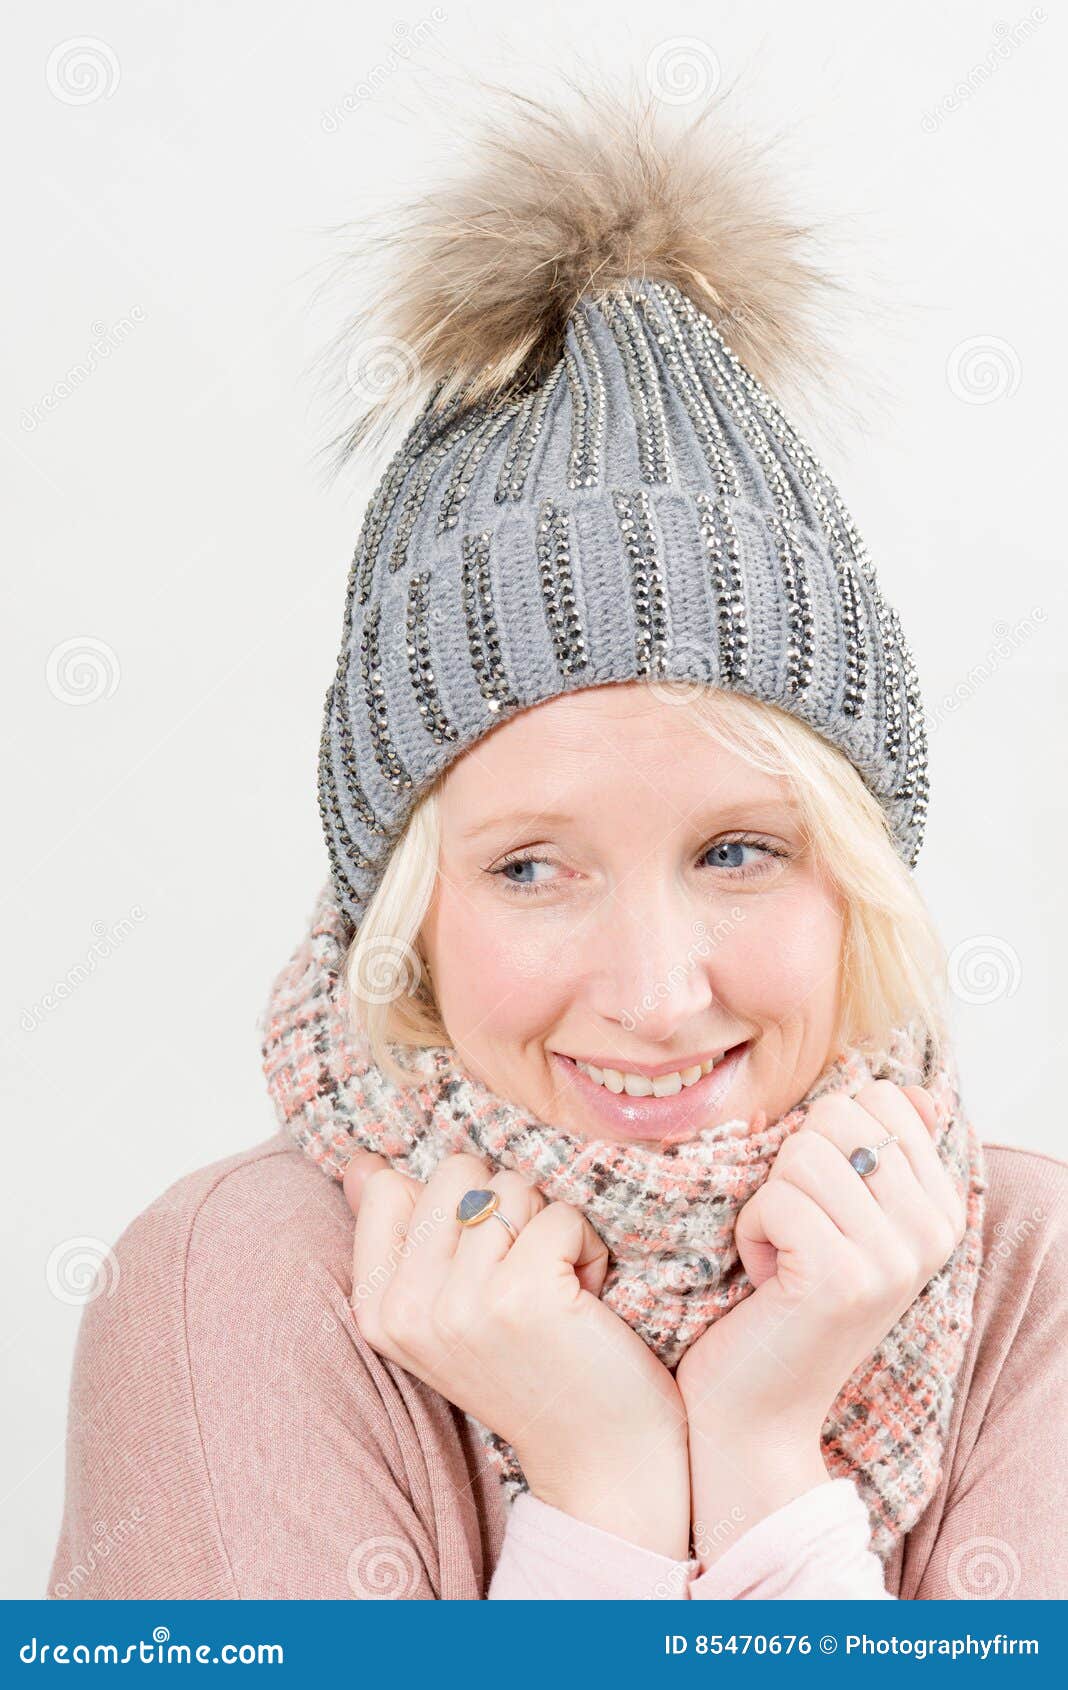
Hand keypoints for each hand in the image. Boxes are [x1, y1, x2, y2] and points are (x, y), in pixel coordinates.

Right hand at [344, 1148, 690, 1557]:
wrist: (598, 1462)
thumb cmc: (528, 1371)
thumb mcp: (442, 1313)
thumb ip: (401, 1238)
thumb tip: (361, 1164)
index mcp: (377, 1309)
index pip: (389, 1187)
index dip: (452, 1205)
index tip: (476, 1262)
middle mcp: (409, 1307)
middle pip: (456, 1170)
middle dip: (506, 1206)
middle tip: (523, 1273)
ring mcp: (463, 1302)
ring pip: (513, 1187)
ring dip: (550, 1229)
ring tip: (555, 1292)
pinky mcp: (524, 1295)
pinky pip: (561, 1214)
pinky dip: (587, 1247)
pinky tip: (583, 1301)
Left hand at [675, 1081, 966, 1567]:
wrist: (758, 1412)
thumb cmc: (785, 1302)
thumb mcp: (846, 1221)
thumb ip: (878, 1155)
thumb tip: (913, 1090)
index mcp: (942, 1207)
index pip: (881, 1098)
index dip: (824, 1137)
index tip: (824, 1205)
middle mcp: (933, 1230)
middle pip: (836, 1116)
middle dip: (792, 1166)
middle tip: (797, 1234)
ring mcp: (893, 1257)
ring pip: (801, 1155)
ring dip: (767, 1202)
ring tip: (783, 1259)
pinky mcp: (841, 1279)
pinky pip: (772, 1199)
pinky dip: (750, 1232)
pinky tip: (766, 1280)